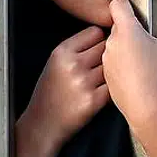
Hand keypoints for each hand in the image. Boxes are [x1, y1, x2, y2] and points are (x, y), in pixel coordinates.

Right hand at [16, 26, 109, 156]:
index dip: (98, 41)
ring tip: (96, 81)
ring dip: (111, 72)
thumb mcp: (54, 63)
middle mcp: (73, 64)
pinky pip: (114, 86)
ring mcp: (84, 82)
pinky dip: (110, 89)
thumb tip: (106, 35)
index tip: (94, 50)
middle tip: (96, 67)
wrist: (42, 123)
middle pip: (107, 47)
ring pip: (113, 66)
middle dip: (106, 55)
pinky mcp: (94, 100)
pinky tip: (98, 93)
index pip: (95, 32)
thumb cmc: (49, 92)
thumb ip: (76, 48)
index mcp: (61, 51)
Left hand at [102, 0, 156, 133]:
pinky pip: (115, 60)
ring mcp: (107, 59)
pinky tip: (140, 71)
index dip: (126, 0)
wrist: (145, 108)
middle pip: (119, 25)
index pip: (117, 4)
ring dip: (129, 45)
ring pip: (117, 44)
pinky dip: (125, 61)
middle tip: (151, 36)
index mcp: (126, 31)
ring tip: (148, 57)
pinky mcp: (107, 74)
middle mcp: (112, 43)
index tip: (136, 5)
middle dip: (134, 28)